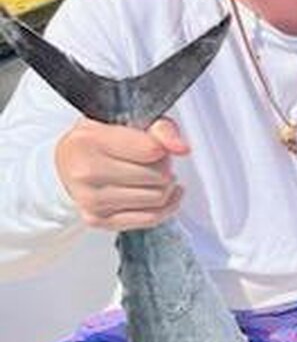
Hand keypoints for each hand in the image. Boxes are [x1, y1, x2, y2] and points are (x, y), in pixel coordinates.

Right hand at [54, 117, 188, 230]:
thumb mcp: (129, 121)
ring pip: (157, 198)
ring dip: (165, 187)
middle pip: (158, 177)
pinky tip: (165, 194)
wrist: (69, 162)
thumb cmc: (102, 142)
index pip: (151, 150)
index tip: (155, 147)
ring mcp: (90, 199)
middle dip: (165, 168)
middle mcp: (85, 172)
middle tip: (155, 162)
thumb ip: (162, 129)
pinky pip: (150, 219)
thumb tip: (182, 148)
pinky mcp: (98, 220)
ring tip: (153, 176)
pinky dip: (166, 207)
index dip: (162, 149)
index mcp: (89, 140)